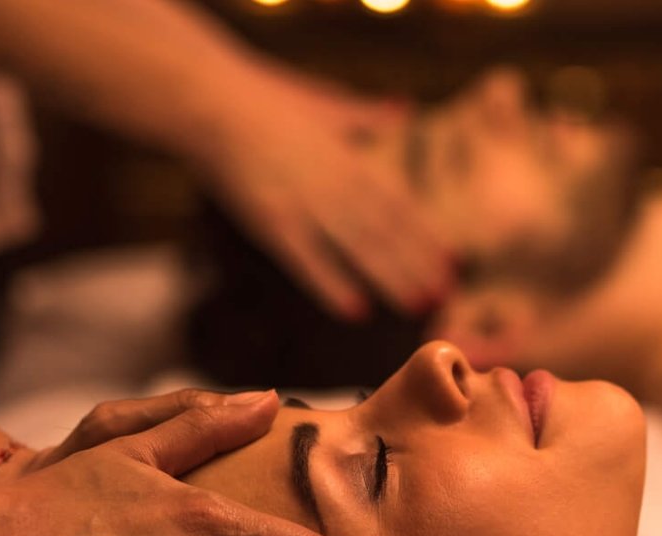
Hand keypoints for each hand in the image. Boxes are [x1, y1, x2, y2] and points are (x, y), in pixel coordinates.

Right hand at [200, 67, 453, 320]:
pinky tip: (356, 311)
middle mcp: (332, 184)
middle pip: (385, 230)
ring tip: (417, 306)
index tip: (453, 259)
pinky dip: (332, 285)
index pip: (397, 203)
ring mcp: (303, 205)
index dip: (425, 233)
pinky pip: (306, 261)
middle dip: (417, 264)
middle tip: (446, 295)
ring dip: (390, 279)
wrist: (208, 101)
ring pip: (357, 247)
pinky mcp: (270, 222)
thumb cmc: (265, 98)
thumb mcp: (324, 103)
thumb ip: (367, 114)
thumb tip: (405, 108)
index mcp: (348, 157)